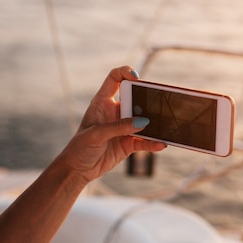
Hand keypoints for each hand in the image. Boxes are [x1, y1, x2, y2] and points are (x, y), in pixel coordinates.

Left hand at [58, 66, 164, 182]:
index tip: (137, 78)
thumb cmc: (79, 148)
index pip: (115, 79)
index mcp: (102, 102)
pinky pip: (145, 141)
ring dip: (154, 122)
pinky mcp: (129, 143)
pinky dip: (153, 143)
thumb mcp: (96, 135)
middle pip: (136, 98)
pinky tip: (160, 144)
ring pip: (144, 120)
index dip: (125, 73)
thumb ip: (118, 127)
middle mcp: (115, 112)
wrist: (78, 170)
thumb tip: (143, 123)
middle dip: (148, 99)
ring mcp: (124, 127)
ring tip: (164, 124)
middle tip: (157, 103)